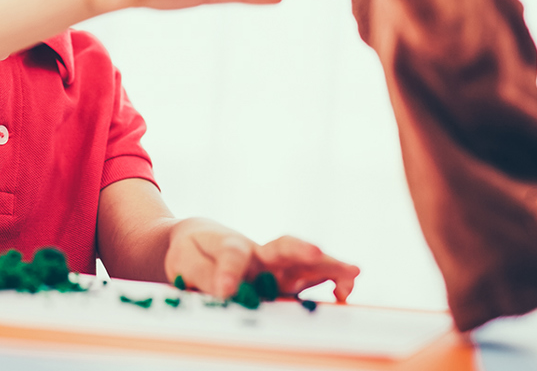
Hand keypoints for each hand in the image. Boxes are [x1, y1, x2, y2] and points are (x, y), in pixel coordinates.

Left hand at [163, 218, 358, 301]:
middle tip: (315, 252)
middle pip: (283, 248)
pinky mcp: (285, 282)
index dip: (230, 271)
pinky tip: (342, 294)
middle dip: (299, 251)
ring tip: (351, 273)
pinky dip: (329, 282)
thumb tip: (226, 292)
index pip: (233, 253)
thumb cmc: (192, 250)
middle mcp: (260, 254)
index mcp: (229, 245)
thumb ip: (204, 274)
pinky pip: (310, 280)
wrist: (199, 242)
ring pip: (304, 264)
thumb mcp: (186, 261)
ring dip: (327, 266)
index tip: (225, 289)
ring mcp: (276, 268)